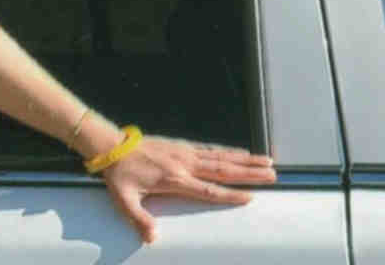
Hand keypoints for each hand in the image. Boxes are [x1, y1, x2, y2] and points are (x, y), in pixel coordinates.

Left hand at [101, 135, 275, 243]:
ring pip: (220, 156)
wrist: (110, 145)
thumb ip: (138, 219)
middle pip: (223, 170)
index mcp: (174, 179)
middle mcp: (184, 164)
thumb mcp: (124, 200)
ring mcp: (184, 152)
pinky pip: (209, 148)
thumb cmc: (118, 175)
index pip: (208, 189)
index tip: (251, 197)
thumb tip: (152, 238)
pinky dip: (227, 150)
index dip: (230, 195)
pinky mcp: (181, 145)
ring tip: (268, 161)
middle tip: (273, 175)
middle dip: (249, 173)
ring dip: (245, 159)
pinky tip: (241, 152)